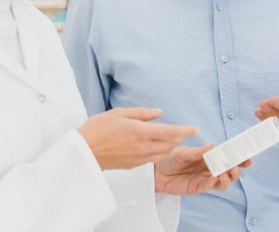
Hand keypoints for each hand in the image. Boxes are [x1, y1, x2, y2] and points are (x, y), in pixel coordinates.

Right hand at [78, 107, 197, 169]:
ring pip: (163, 154)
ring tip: (175, 138)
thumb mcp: (119, 113)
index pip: (170, 133)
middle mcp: (143, 148)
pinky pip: (153, 159)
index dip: (185, 131)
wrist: (83, 151)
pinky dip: (160, 152)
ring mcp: (138, 158)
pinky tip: (159, 146)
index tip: (195, 128)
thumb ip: (142, 113)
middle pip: (170, 145)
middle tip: (187, 132)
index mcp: (141, 132)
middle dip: (181, 139)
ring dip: (172, 147)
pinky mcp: (133, 166)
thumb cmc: (98, 128)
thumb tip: (159, 113)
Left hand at [154, 145, 249, 194]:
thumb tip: (213, 146)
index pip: (228, 157)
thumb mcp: (184, 152)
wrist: (156, 170)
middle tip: (235, 166)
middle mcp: (210, 168)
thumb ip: (198, 152)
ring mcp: (205, 179)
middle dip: (236, 170)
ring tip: (224, 172)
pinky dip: (214, 182)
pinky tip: (214, 177)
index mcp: (209, 157)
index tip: (248, 157)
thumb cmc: (171, 157)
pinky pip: (210, 187)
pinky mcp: (197, 188)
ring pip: (223, 182)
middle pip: (230, 172)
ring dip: (227, 178)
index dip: (239, 158)